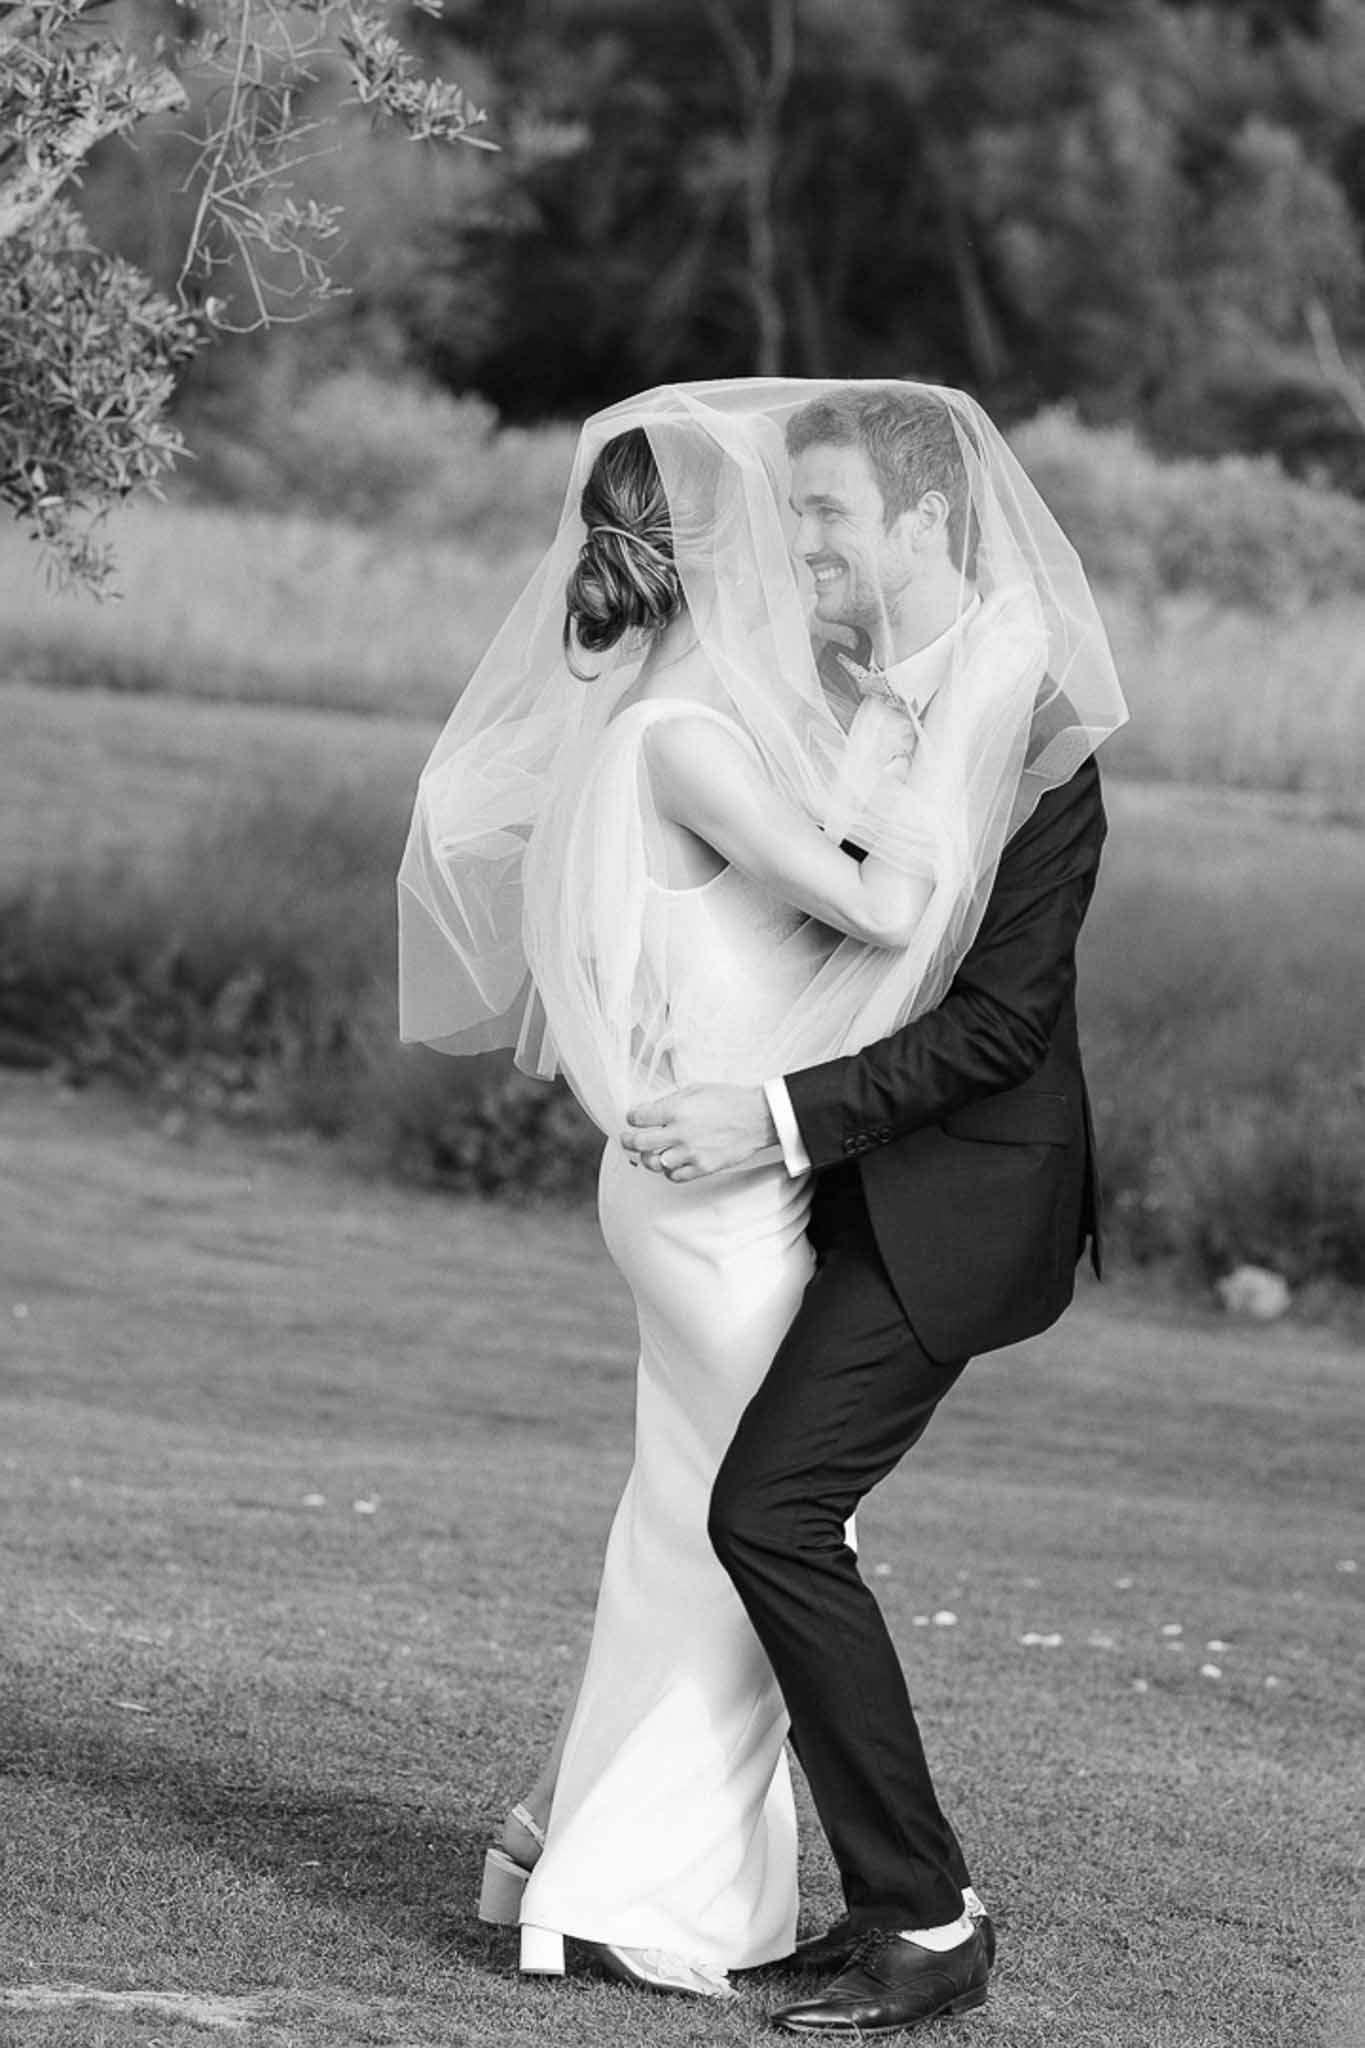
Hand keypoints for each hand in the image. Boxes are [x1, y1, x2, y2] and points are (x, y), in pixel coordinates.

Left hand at [621, 1085, 777, 1181]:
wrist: (758, 1117)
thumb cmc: (729, 1100)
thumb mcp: (696, 1088)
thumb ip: (670, 1100)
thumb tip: (650, 1109)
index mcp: (676, 1109)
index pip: (638, 1118)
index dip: (632, 1118)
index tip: (633, 1118)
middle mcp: (680, 1133)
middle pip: (638, 1143)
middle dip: (627, 1140)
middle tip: (626, 1139)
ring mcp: (690, 1153)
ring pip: (653, 1163)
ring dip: (649, 1158)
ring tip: (650, 1153)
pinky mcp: (702, 1167)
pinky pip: (674, 1176)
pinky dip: (669, 1171)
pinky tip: (672, 1163)